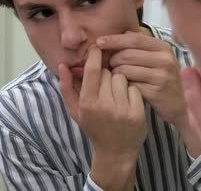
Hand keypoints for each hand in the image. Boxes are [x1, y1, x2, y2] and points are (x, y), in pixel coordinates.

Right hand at [59, 46, 146, 189]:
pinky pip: (134, 88)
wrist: (116, 152)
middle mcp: (104, 106)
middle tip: (105, 87)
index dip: (95, 55)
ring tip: (116, 95)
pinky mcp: (137, 113)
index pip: (92, 70)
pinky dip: (131, 92)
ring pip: (122, 78)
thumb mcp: (75, 110)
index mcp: (87, 103)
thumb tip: (62, 65)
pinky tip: (127, 102)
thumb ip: (66, 87)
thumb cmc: (93, 127)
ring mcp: (122, 110)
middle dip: (106, 74)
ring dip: (120, 82)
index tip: (97, 48)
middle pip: (108, 72)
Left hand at [97, 31, 186, 126]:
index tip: (99, 42)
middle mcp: (165, 59)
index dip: (114, 39)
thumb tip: (119, 33)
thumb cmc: (161, 79)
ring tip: (116, 76)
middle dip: (112, 58)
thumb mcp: (156, 58)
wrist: (178, 104)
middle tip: (108, 64)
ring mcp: (162, 76)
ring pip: (126, 69)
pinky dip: (122, 85)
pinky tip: (123, 87)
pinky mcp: (157, 92)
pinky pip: (129, 85)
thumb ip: (139, 45)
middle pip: (127, 54)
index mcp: (163, 47)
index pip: (134, 38)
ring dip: (115, 73)